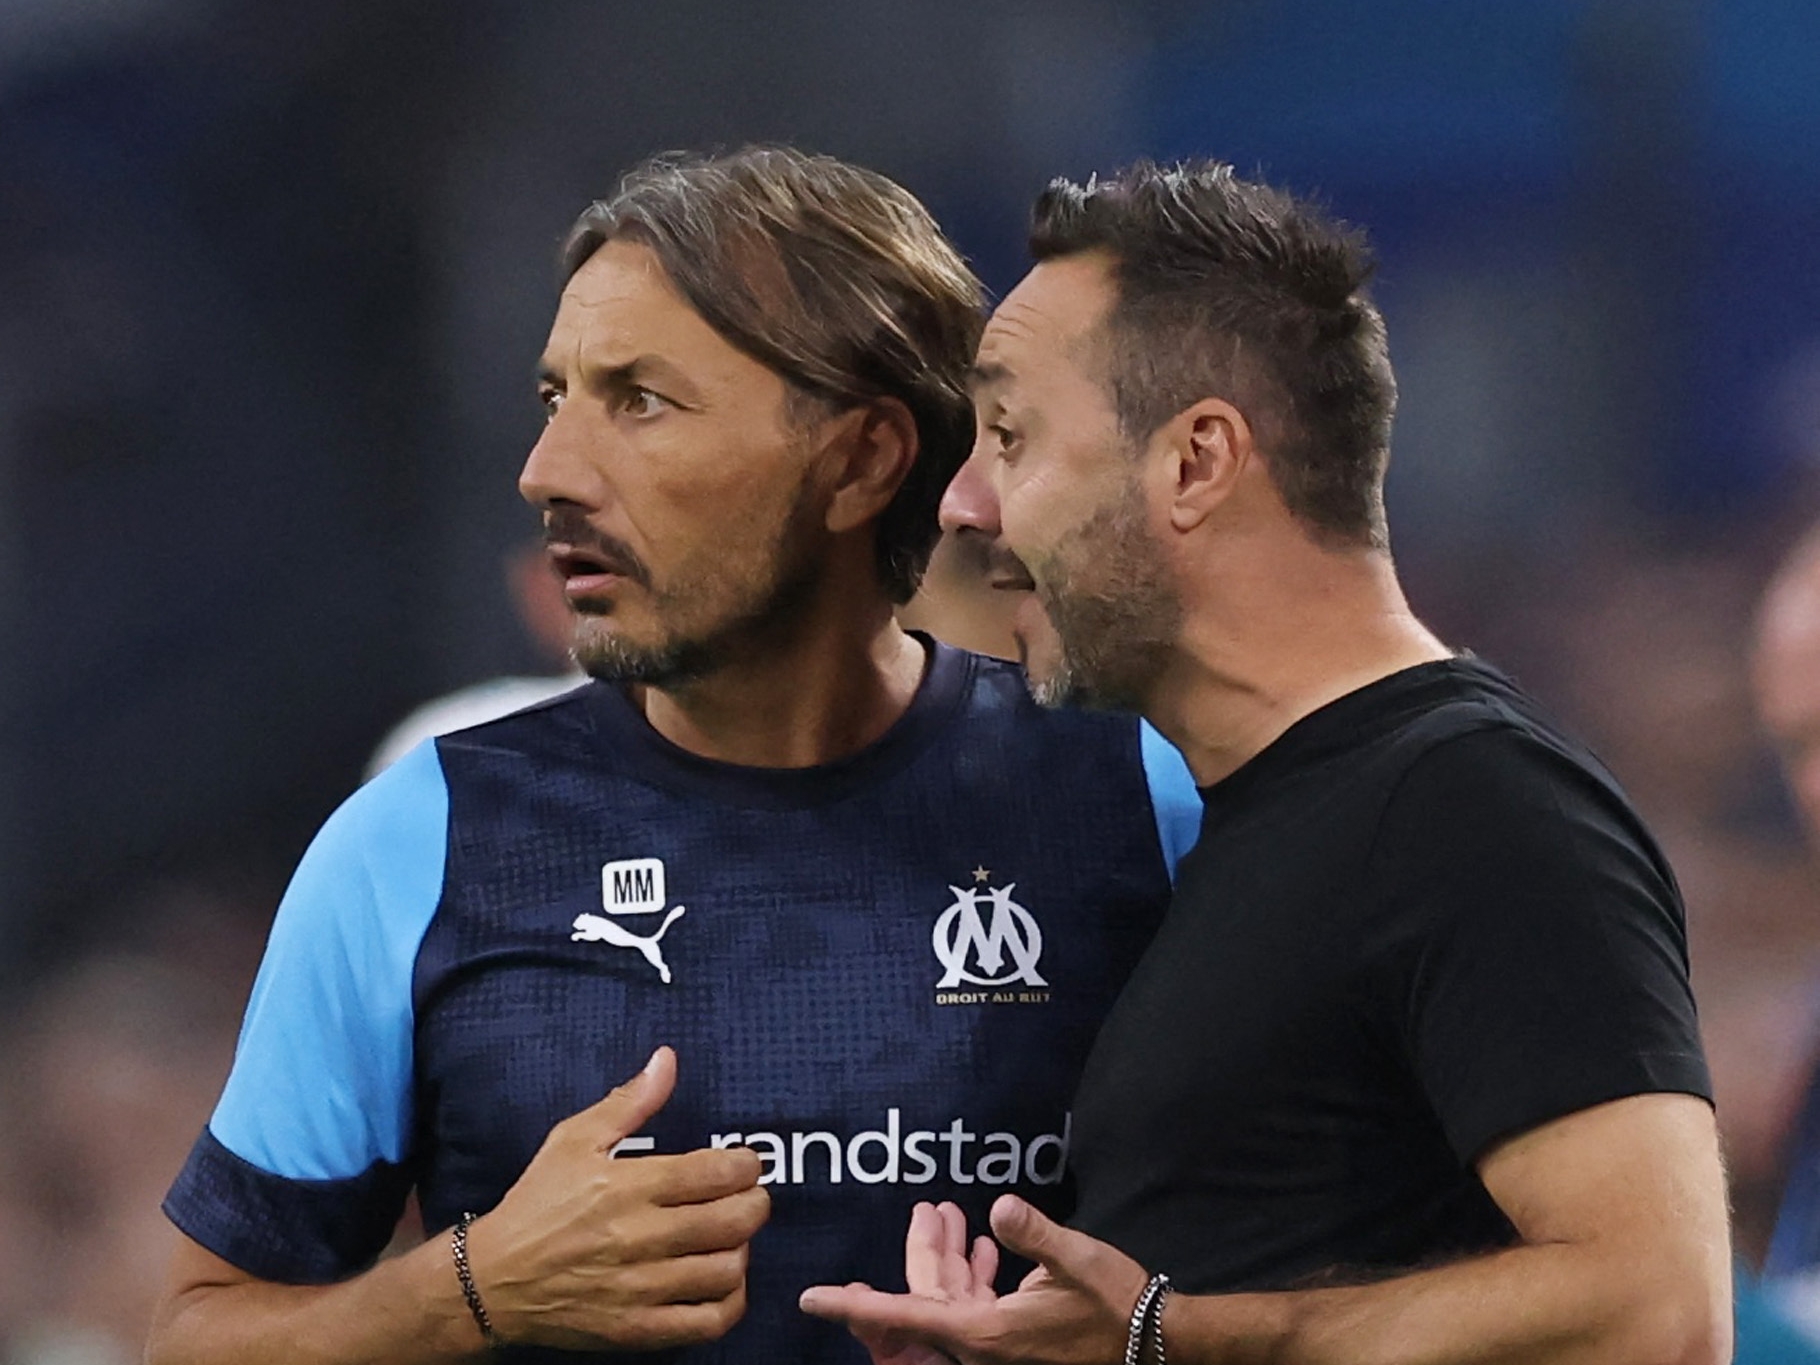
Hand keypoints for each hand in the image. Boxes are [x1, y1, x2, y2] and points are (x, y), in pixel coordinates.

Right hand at [464, 1046, 769, 1351]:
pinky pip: (707, 1321)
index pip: (716, 1173)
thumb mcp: (573, 1140)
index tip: (745, 1163)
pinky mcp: (637, 1329)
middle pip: (733, 1221)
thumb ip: (629, 1102)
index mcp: (628, 1186)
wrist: (492, 1281)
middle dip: (754, 1203)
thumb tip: (666, 1061)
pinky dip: (730, 1301)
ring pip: (726, 1270)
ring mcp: (640, 1288)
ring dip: (741, 1249)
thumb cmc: (536, 1205)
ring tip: (729, 1237)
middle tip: (747, 1197)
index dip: (746, 1165)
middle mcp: (639, 1237)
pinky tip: (721, 1281)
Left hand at [802, 1194, 1148, 1364]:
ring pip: (950, 1299)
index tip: (811, 1299)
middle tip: (923, 1213)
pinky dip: (973, 1273)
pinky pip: (974, 1306)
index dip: (855, 1307)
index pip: (906, 1316)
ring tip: (946, 1212)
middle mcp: (983, 1346)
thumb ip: (1035, 1234)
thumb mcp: (1078, 1262)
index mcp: (986, 1334)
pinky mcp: (1013, 1337)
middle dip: (922, 1253)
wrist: (1153, 1343)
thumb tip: (996, 1207)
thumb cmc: (1115, 1305)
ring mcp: (997, 1345)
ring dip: (948, 1257)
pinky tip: (982, 1241)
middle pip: (925, 1300)